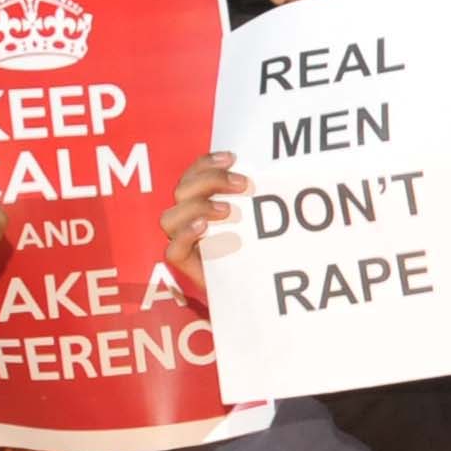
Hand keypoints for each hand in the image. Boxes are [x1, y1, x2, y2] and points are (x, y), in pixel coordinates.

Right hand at [160, 154, 250, 306]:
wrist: (261, 292)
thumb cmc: (261, 252)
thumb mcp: (263, 221)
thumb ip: (260, 200)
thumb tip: (279, 178)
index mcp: (203, 202)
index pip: (194, 174)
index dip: (207, 162)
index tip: (232, 157)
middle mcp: (189, 220)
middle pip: (182, 190)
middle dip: (210, 180)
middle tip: (242, 184)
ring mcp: (184, 242)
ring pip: (170, 217)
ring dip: (198, 206)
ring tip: (227, 210)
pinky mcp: (186, 266)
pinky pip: (172, 250)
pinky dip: (186, 235)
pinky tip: (205, 227)